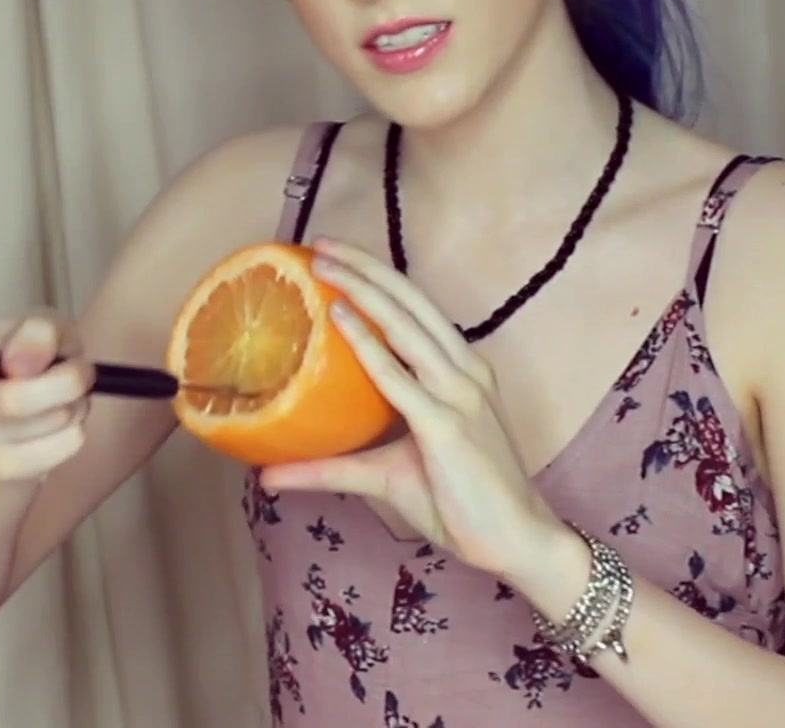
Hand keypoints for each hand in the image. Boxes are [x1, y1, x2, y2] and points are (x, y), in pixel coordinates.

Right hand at [0, 312, 92, 480]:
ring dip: (66, 407)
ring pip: (21, 433)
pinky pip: (40, 459)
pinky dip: (69, 435)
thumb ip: (36, 333)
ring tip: (70, 390)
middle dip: (49, 384)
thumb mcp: (44, 323)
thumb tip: (21, 364)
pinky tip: (69, 418)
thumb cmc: (34, 346)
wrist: (52, 385)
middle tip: (75, 367)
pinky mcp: (0, 468)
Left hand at [258, 239, 569, 580]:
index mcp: (461, 371)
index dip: (379, 279)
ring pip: (405, 325)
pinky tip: (340, 318)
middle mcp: (464, 371)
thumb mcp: (387, 476)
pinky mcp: (446, 424)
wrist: (516, 540)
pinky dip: (368, 344)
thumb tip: (268, 476)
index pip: (418, 310)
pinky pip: (398, 376)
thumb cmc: (462, 504)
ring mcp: (458, 394)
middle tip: (321, 243)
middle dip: (365, 268)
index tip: (338, 257)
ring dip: (362, 289)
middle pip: (411, 302)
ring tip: (323, 264)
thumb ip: (331, 468)